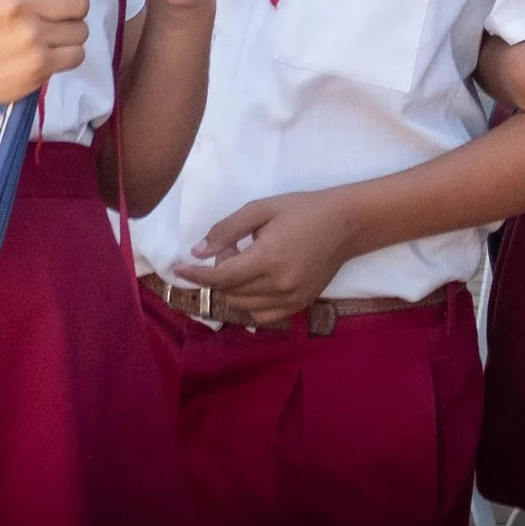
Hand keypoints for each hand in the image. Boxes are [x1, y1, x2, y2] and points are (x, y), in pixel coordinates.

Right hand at [0, 0, 92, 109]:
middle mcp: (22, 6)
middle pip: (81, 1)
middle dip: (74, 9)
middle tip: (57, 16)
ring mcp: (33, 38)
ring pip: (82, 30)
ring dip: (70, 34)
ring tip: (49, 37)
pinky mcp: (41, 65)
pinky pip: (77, 54)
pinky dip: (68, 55)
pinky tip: (49, 54)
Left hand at [175, 189, 360, 326]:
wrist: (345, 224)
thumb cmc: (301, 210)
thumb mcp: (260, 209)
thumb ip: (227, 230)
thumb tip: (197, 252)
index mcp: (268, 259)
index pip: (221, 277)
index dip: (196, 274)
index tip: (179, 269)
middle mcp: (279, 285)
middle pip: (229, 292)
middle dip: (219, 272)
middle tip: (232, 248)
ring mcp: (291, 300)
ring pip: (242, 306)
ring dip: (233, 287)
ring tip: (246, 262)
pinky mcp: (299, 306)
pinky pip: (261, 316)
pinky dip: (249, 303)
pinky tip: (256, 282)